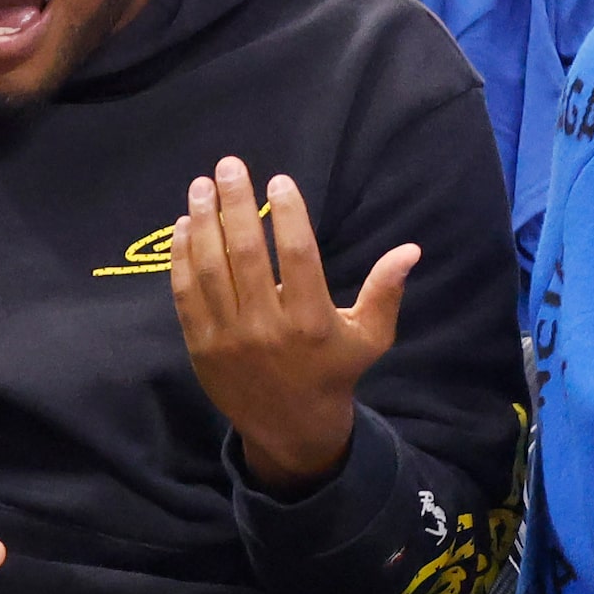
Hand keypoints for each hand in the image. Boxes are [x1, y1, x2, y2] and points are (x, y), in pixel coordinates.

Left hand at [169, 157, 416, 490]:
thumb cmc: (334, 373)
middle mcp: (266, 328)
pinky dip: (182, 258)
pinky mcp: (201, 346)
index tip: (279, 180)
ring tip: (201, 185)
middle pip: (245, 255)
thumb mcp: (369, 338)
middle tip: (229, 166)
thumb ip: (385, 292)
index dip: (287, 215)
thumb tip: (411, 249)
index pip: (297, 257)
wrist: (289, 428)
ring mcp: (228, 338)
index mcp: (311, 322)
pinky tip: (184, 226)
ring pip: (210, 270)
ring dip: (203, 223)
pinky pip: (186, 295)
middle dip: (235, 205)